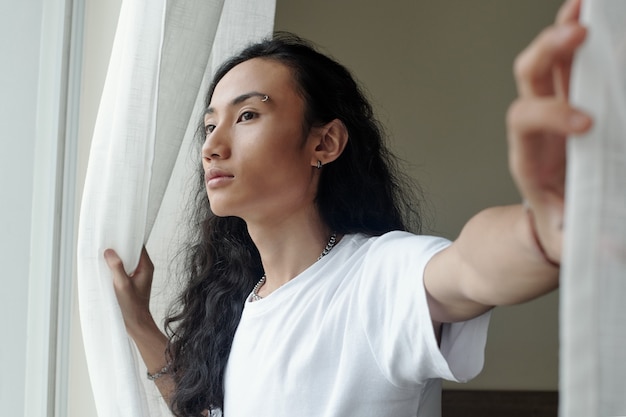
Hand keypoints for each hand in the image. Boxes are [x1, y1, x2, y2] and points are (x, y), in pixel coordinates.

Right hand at [104, 246, 155, 336]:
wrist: (136, 324)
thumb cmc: (132, 307)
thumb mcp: (122, 285)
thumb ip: (117, 267)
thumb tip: (109, 252)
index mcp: (146, 267)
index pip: (138, 246)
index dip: (127, 239)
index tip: (115, 234)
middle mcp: (143, 269)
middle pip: (131, 252)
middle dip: (119, 247)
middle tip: (105, 242)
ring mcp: (137, 275)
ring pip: (126, 260)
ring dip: (116, 257)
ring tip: (103, 253)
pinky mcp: (131, 281)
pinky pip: (123, 269)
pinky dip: (115, 266)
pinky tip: (105, 266)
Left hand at [507, 0, 591, 261]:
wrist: (549, 228)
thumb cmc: (558, 232)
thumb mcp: (565, 244)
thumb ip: (580, 242)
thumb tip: (604, 243)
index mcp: (528, 159)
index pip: (524, 122)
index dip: (551, 115)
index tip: (587, 123)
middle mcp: (536, 130)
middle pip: (528, 79)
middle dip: (549, 52)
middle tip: (578, 32)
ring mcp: (553, 115)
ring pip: (550, 64)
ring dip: (564, 30)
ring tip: (586, 3)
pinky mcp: (572, 109)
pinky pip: (571, 69)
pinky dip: (581, 41)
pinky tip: (592, 15)